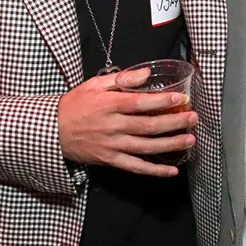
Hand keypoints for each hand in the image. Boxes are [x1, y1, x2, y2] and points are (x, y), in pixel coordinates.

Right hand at [58, 72, 197, 177]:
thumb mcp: (94, 85)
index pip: (140, 103)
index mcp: (110, 105)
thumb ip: (121, 79)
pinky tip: (171, 171)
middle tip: (193, 118)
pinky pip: (136, 167)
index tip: (181, 100)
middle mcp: (113, 126)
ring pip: (147, 147)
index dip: (162, 102)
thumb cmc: (75, 105)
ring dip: (171, 145)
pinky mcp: (111, 160)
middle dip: (174, 123)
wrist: (53, 131)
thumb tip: (146, 73)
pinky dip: (154, 171)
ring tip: (190, 140)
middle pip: (149, 126)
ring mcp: (113, 145)